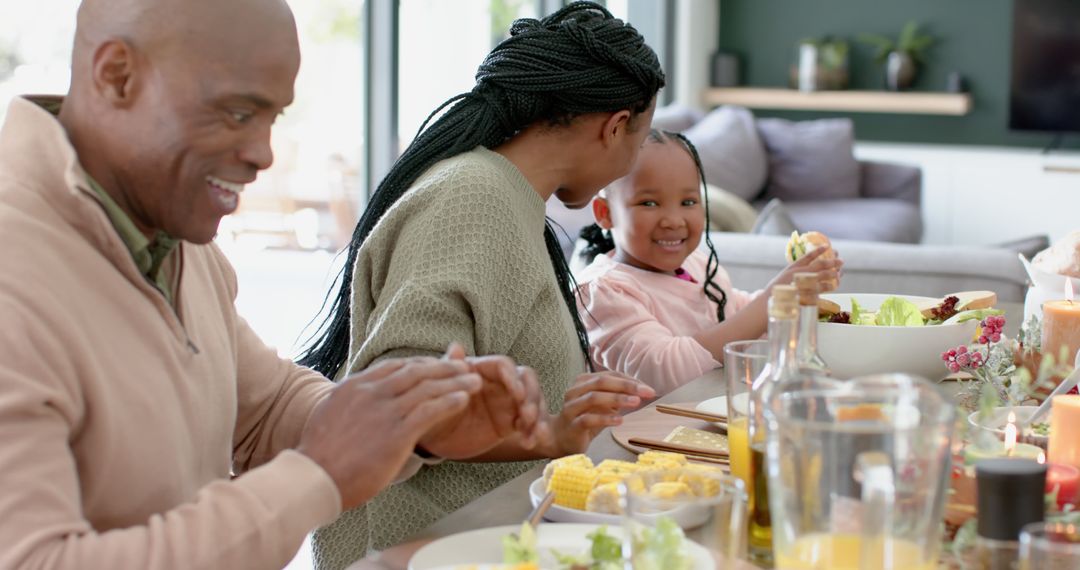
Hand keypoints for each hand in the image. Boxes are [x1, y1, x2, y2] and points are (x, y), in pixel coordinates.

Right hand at [298, 357, 480, 509]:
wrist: (315, 477)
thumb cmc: (321, 456)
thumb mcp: (330, 415)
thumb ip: (350, 404)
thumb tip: (356, 403)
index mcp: (355, 386)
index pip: (395, 366)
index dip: (420, 364)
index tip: (436, 365)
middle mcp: (371, 391)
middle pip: (416, 370)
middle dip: (443, 366)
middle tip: (462, 365)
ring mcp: (385, 410)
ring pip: (428, 387)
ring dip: (455, 381)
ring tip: (474, 380)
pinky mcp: (397, 432)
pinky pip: (431, 410)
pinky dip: (450, 401)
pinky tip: (464, 400)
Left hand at [417, 344, 544, 458]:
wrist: (433, 439)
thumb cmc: (432, 410)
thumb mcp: (436, 393)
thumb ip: (449, 370)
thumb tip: (455, 347)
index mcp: (480, 370)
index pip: (503, 365)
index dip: (513, 377)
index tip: (517, 394)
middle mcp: (498, 382)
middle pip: (526, 380)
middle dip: (532, 396)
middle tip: (527, 415)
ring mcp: (507, 402)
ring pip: (533, 401)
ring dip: (538, 416)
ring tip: (533, 434)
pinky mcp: (512, 422)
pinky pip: (530, 424)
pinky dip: (535, 432)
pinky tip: (530, 443)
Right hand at [539, 371, 655, 456]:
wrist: (560, 439)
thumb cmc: (585, 419)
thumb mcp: (603, 405)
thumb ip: (618, 396)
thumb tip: (642, 391)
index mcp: (583, 382)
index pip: (609, 375)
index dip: (629, 380)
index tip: (647, 388)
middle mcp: (575, 391)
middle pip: (601, 382)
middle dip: (626, 386)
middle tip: (646, 392)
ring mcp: (571, 408)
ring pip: (594, 398)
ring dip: (617, 399)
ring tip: (635, 402)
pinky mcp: (571, 425)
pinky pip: (588, 419)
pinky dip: (605, 418)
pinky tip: (620, 420)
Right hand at [771, 246, 843, 291]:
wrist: (771, 302)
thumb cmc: (779, 289)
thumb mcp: (786, 275)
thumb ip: (798, 269)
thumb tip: (813, 266)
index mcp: (794, 268)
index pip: (808, 256)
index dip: (818, 251)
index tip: (827, 246)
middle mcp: (800, 274)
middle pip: (820, 265)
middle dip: (832, 262)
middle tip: (841, 261)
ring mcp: (804, 285)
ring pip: (824, 277)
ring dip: (833, 275)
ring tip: (838, 274)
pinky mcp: (807, 295)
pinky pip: (822, 290)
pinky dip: (829, 286)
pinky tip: (834, 285)